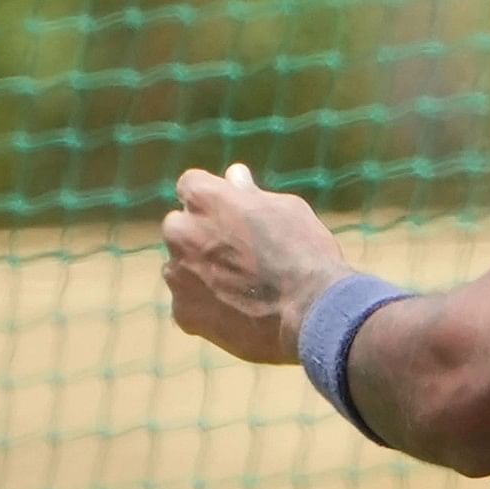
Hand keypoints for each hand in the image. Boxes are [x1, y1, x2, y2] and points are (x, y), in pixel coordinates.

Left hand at [160, 164, 349, 365]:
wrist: (312, 312)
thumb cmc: (304, 252)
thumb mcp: (286, 208)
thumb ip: (250, 193)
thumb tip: (234, 176)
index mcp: (203, 197)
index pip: (191, 186)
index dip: (212, 200)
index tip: (229, 214)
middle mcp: (180, 231)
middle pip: (179, 226)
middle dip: (199, 235)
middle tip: (235, 254)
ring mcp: (177, 274)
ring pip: (180, 267)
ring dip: (199, 271)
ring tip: (238, 287)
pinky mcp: (183, 312)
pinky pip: (187, 304)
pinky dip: (205, 307)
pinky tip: (235, 312)